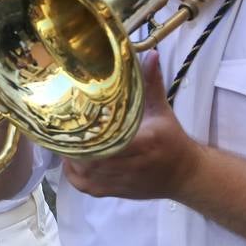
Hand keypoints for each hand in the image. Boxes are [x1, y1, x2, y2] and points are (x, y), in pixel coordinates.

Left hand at [62, 52, 199, 200]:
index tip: (74, 121)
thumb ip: (152, 83)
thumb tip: (149, 53)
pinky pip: (87, 189)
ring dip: (71, 160)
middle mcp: (130, 164)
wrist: (185, 175)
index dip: (89, 137)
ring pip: (86, 175)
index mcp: (143, 142)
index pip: (110, 142)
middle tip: (61, 128)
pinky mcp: (115, 192)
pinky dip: (74, 176)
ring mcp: (120, 181)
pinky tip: (69, 161)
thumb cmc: (172, 140)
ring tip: (62, 141)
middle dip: (75, 146)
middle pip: (92, 160)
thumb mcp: (163, 110)